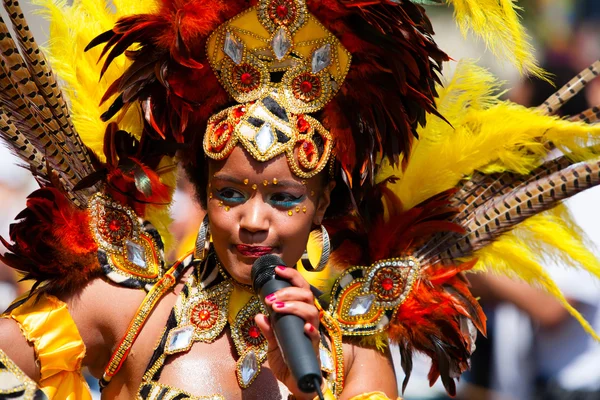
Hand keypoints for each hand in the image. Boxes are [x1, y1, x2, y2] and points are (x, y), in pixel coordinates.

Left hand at [254, 265, 321, 399]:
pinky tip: (303, 328)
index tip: (278, 270)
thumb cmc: (287, 360)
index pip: (300, 289)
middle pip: (307, 295)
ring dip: (294, 306)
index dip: (292, 277)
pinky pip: (315, 335)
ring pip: (312, 311)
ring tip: (277, 308)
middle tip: (270, 298)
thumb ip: (268, 330)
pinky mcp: (313, 348)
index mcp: (300, 314)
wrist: (296, 382)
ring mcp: (312, 333)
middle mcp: (309, 320)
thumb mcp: (272, 344)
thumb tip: (259, 315)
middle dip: (288, 291)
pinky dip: (310, 329)